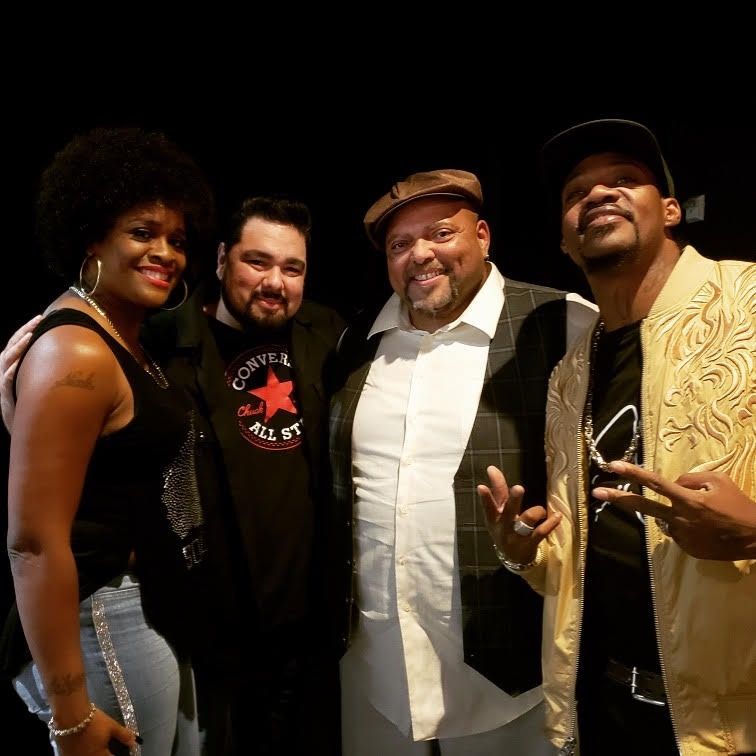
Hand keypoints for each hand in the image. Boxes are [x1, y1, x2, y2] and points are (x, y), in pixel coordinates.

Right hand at [1, 315, 41, 431]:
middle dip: (24, 331)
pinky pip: (8, 380)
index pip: (19, 343)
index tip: (41, 318)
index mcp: (17, 368)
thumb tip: (74, 353)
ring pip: (8, 360)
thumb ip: (51, 370)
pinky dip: (12, 370)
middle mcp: (9, 373)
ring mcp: (7, 384)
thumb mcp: (43, 384)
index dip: (28, 330)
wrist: (25, 432)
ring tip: (30, 335)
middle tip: (38, 320)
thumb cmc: (38, 406)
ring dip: (18, 347)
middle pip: (13, 346)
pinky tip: (20, 362)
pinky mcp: (8, 397)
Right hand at [54, 707, 138, 755]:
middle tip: (106, 749)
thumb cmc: (93, 721)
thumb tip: (134, 742)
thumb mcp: (112, 726)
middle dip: (103, 754)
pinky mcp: (64, 754)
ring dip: (93, 753)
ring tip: (96, 747)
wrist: (70, 715)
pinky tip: (83, 747)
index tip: (118, 751)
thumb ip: (123, 735)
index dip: (117, 754)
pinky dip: (81, 752)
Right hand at [477, 465, 561, 565]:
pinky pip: (541, 532)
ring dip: (536, 511)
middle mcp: (503, 526)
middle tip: (518, 488)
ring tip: (541, 510)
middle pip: (508, 511)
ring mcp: (516, 536)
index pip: (489, 505)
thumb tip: (491, 467)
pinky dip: (551, 523)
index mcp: (494, 518)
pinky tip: (557, 516)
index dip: (485, 497)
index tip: (481, 486)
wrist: (512, 558)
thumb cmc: (505, 528)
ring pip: (526, 520)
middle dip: (514, 500)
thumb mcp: (498, 512)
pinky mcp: (530, 544)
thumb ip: (497, 491)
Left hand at [593, 461, 755, 559]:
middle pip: (643, 505)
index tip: (613, 465)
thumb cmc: (738, 505)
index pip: (655, 482)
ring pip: (665, 518)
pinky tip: (703, 528)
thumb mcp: (718, 481)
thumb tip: (673, 483)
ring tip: (702, 516)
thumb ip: (690, 478)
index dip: (633, 472)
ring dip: (673, 514)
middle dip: (618, 497)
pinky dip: (684, 526)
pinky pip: (677, 532)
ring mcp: (681, 536)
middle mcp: (679, 518)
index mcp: (688, 499)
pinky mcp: (686, 549)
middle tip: (596, 492)